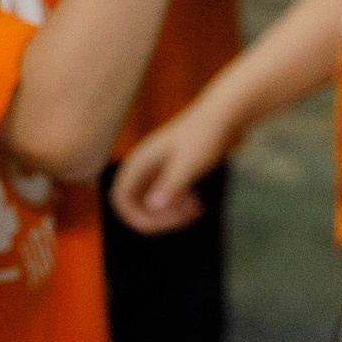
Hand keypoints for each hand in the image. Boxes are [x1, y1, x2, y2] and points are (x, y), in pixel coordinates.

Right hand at [111, 102, 234, 233]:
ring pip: (152, 202)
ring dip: (170, 213)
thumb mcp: (188, 164)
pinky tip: (197, 204)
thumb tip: (151, 206)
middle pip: (136, 204)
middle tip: (185, 216)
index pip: (120, 198)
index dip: (134, 217)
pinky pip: (165, 196)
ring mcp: (156, 169)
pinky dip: (178, 205)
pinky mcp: (170, 170)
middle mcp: (143, 166)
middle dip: (158, 218)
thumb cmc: (204, 136)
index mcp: (140, 162)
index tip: (162, 224)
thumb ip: (170, 185)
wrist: (222, 116)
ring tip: (195, 209)